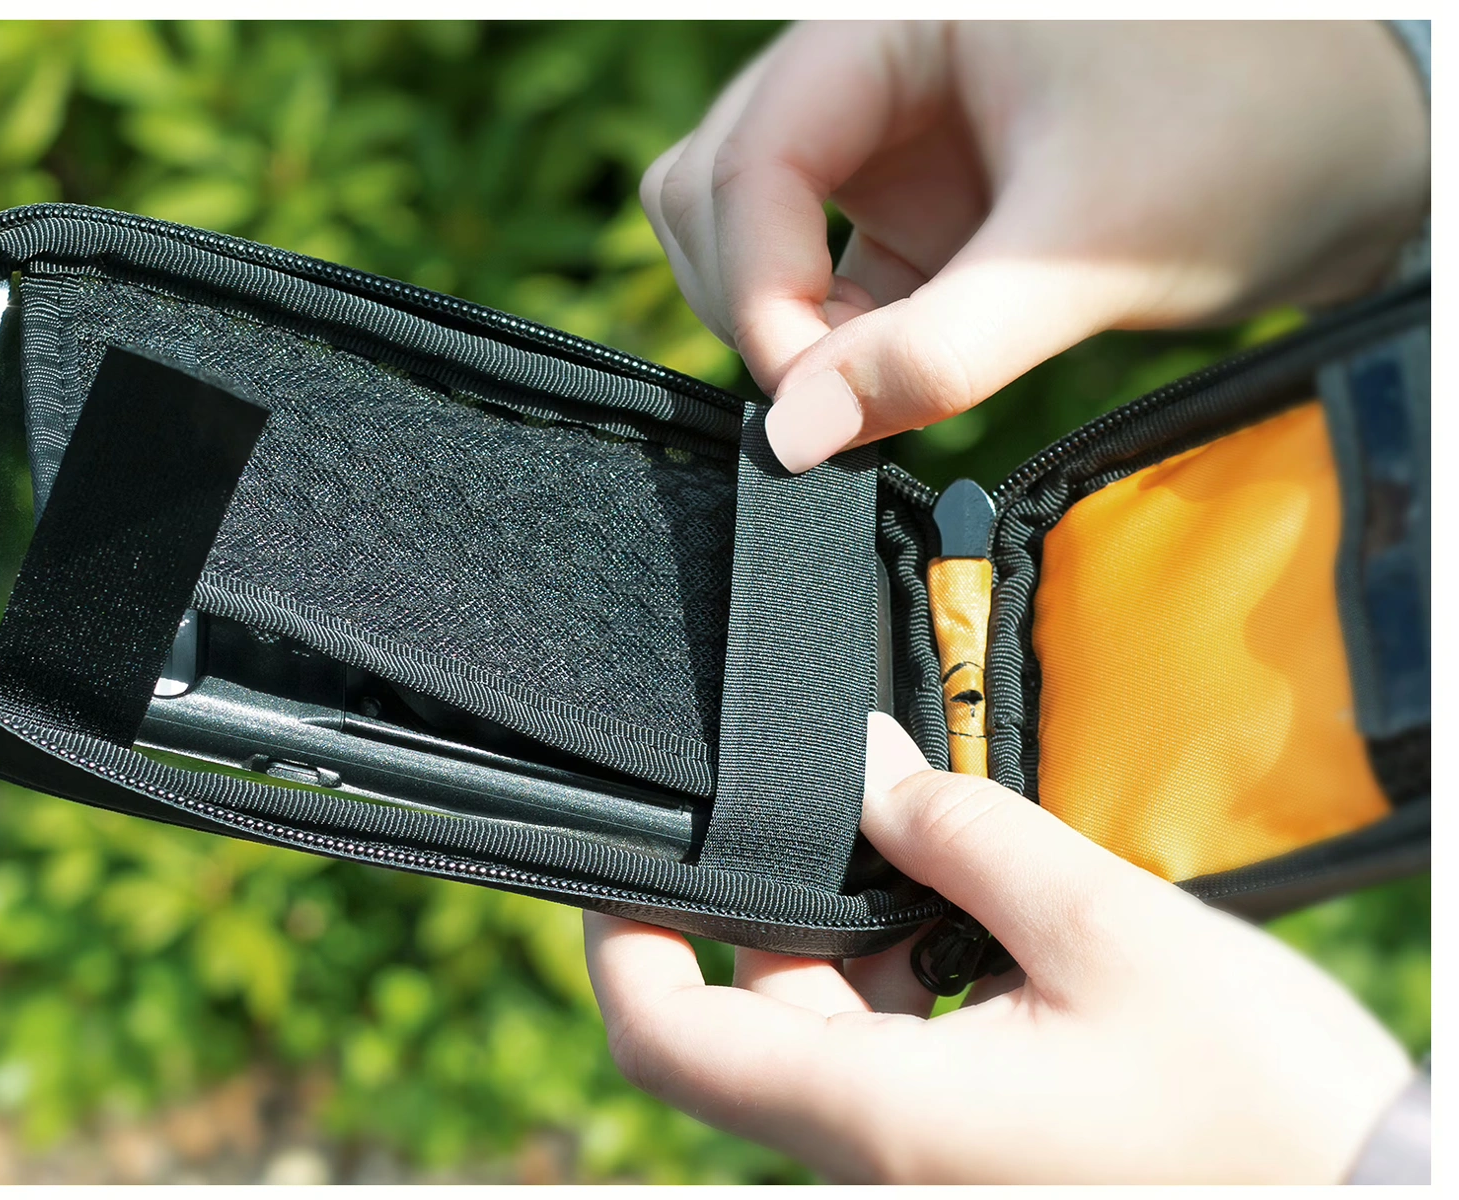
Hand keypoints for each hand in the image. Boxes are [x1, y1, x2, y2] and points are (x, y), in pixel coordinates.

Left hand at [583, 714, 1413, 1182]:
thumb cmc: (1257, 1099)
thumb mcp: (1104, 928)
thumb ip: (961, 832)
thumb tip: (852, 761)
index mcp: (880, 1113)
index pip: (669, 1042)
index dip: (619, 943)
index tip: (627, 856)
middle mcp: (878, 1154)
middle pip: (752, 1014)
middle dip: (778, 899)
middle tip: (842, 794)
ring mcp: (924, 1161)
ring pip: (827, 1029)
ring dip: (858, 930)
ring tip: (936, 843)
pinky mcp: (974, 1152)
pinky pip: (894, 1055)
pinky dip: (910, 974)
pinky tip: (978, 910)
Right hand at [642, 21, 1428, 471]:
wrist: (1360, 153)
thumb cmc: (1254, 143)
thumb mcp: (1087, 252)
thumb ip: (934, 351)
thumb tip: (790, 441)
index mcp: (901, 18)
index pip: (755, 150)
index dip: (758, 282)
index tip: (804, 403)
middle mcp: (875, 66)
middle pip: (718, 184)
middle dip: (753, 300)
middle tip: (828, 401)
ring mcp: (889, 141)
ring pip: (750, 234)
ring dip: (784, 327)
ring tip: (869, 392)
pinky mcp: (917, 211)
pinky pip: (819, 282)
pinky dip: (833, 347)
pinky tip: (888, 390)